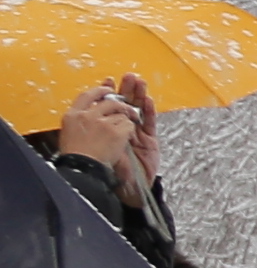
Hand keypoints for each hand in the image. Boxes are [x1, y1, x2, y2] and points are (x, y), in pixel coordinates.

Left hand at [51, 76, 148, 200]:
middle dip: (126, 89)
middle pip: (124, 105)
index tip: (106, 81)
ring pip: (138, 110)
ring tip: (139, 81)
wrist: (125, 191)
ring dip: (139, 95)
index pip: (106, 106)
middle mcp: (120, 129)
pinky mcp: (149, 141)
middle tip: (127, 76)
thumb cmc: (108, 172)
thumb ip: (97, 131)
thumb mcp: (97, 148)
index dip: (107, 93)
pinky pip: (150, 123)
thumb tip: (95, 113)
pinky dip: (149, 111)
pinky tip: (147, 100)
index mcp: (104, 129)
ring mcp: (136, 134)